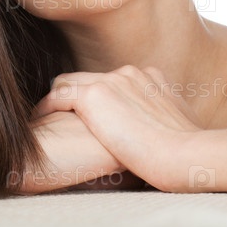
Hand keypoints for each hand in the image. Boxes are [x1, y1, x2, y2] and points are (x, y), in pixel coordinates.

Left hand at [31, 65, 205, 191]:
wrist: (183, 153)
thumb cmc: (187, 151)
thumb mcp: (180, 126)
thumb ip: (164, 121)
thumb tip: (163, 133)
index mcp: (150, 77)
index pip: (114, 80)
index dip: (99, 96)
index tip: (91, 114)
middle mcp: (130, 73)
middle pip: (90, 77)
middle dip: (76, 95)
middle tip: (61, 114)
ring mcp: (111, 80)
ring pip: (70, 82)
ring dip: (57, 100)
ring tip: (45, 116)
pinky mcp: (94, 94)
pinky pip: (58, 96)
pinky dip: (46, 107)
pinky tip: (40, 119)